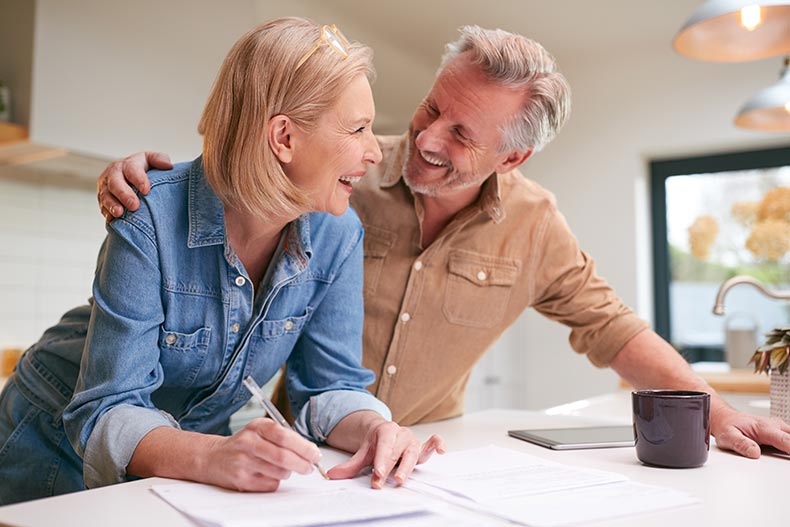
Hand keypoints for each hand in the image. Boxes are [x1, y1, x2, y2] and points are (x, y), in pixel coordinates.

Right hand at [97, 151, 171, 222]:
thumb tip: (168, 166)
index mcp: (128, 164)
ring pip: (105, 195)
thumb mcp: (151, 161)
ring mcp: (106, 186)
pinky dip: (106, 212)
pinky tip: (111, 219)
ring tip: (119, 213)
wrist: (128, 178)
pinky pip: (102, 205)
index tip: (146, 191)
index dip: (139, 179)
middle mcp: (114, 173)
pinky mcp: (102, 197)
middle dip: (124, 194)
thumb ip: (160, 159)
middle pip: (115, 182)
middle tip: (134, 205)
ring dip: (112, 205)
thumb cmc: (143, 170)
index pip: (132, 169)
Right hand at [202, 418, 322, 491]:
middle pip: (283, 456)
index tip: (315, 454)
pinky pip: (270, 484)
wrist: (213, 457)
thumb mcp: (260, 431)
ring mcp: (243, 462)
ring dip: (288, 473)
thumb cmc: (244, 444)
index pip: (285, 436)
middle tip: (309, 467)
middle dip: (302, 464)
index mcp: (257, 426)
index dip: (304, 447)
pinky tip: (268, 474)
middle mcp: (249, 442)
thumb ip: (283, 436)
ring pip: (279, 472)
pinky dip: (276, 481)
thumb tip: (309, 451)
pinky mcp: (241, 479)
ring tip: (284, 468)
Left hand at [327, 420, 444, 488]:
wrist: (383, 431)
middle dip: (389, 468)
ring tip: (401, 478)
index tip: (377, 474)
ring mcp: (412, 440)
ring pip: (412, 453)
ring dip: (407, 466)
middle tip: (382, 481)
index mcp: (385, 430)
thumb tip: (333, 475)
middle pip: (396, 452)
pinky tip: (441, 450)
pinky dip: (436, 445)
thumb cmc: (375, 443)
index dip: (380, 461)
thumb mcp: (362, 452)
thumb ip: (350, 465)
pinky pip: (431, 445)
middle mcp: (400, 434)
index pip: (383, 447)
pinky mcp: (421, 447)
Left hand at [712, 408, 789, 457]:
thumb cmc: (728, 427)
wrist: (727, 419)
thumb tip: (754, 453)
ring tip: (785, 459)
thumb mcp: (728, 436)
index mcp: (763, 427)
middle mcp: (774, 425)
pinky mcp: (780, 432)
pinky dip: (789, 447)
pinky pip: (789, 439)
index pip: (784, 440)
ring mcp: (779, 428)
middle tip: (787, 463)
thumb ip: (740, 444)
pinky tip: (785, 455)